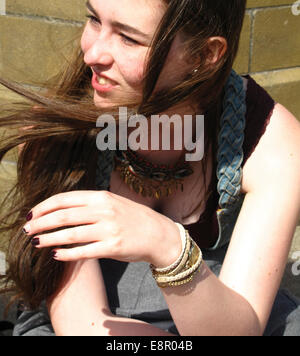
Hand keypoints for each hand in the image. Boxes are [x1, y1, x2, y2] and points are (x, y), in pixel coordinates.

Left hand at [23, 190, 180, 265]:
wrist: (158, 234)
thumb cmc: (132, 218)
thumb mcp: (112, 202)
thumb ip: (89, 204)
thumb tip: (60, 210)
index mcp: (101, 196)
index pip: (65, 199)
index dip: (44, 206)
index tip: (31, 214)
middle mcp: (104, 210)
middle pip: (63, 216)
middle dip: (40, 223)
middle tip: (26, 230)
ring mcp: (109, 229)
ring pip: (70, 234)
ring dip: (48, 239)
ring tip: (35, 243)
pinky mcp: (113, 247)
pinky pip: (83, 251)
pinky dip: (66, 254)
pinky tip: (56, 255)